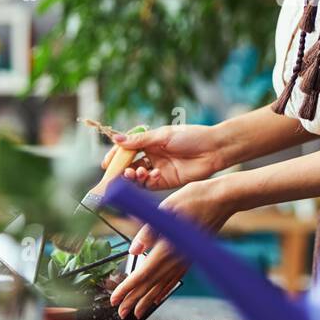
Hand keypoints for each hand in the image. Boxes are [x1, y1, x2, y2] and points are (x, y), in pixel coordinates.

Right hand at [103, 123, 226, 190]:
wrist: (213, 150)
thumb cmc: (191, 136)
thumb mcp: (163, 135)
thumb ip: (140, 140)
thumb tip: (116, 139)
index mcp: (149, 141)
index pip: (126, 149)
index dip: (115, 156)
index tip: (107, 163)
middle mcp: (151, 156)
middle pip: (128, 165)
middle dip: (120, 170)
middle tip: (115, 174)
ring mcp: (157, 169)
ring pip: (136, 176)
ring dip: (131, 176)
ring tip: (134, 173)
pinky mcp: (164, 181)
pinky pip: (149, 184)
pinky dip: (146, 181)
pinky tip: (153, 174)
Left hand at [109, 177, 235, 318]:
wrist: (222, 200)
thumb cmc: (195, 199)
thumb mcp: (166, 208)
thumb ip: (148, 231)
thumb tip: (133, 250)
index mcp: (167, 247)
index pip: (142, 274)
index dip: (127, 289)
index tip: (114, 299)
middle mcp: (176, 258)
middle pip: (151, 285)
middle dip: (134, 300)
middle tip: (120, 312)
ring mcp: (185, 259)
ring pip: (162, 286)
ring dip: (148, 300)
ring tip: (136, 312)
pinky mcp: (192, 256)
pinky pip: (175, 279)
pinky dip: (165, 290)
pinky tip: (159, 297)